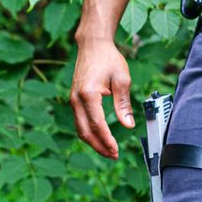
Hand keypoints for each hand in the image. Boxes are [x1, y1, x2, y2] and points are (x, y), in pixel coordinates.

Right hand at [70, 38, 134, 158]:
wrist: (93, 45)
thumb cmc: (108, 59)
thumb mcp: (122, 80)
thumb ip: (123, 104)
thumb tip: (128, 125)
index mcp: (88, 94)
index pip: (97, 125)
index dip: (107, 140)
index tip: (116, 150)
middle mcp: (76, 99)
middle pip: (85, 132)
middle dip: (99, 146)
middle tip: (113, 155)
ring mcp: (72, 100)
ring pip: (80, 129)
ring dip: (94, 142)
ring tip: (109, 151)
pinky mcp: (74, 100)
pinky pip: (80, 122)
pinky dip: (89, 133)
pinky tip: (101, 138)